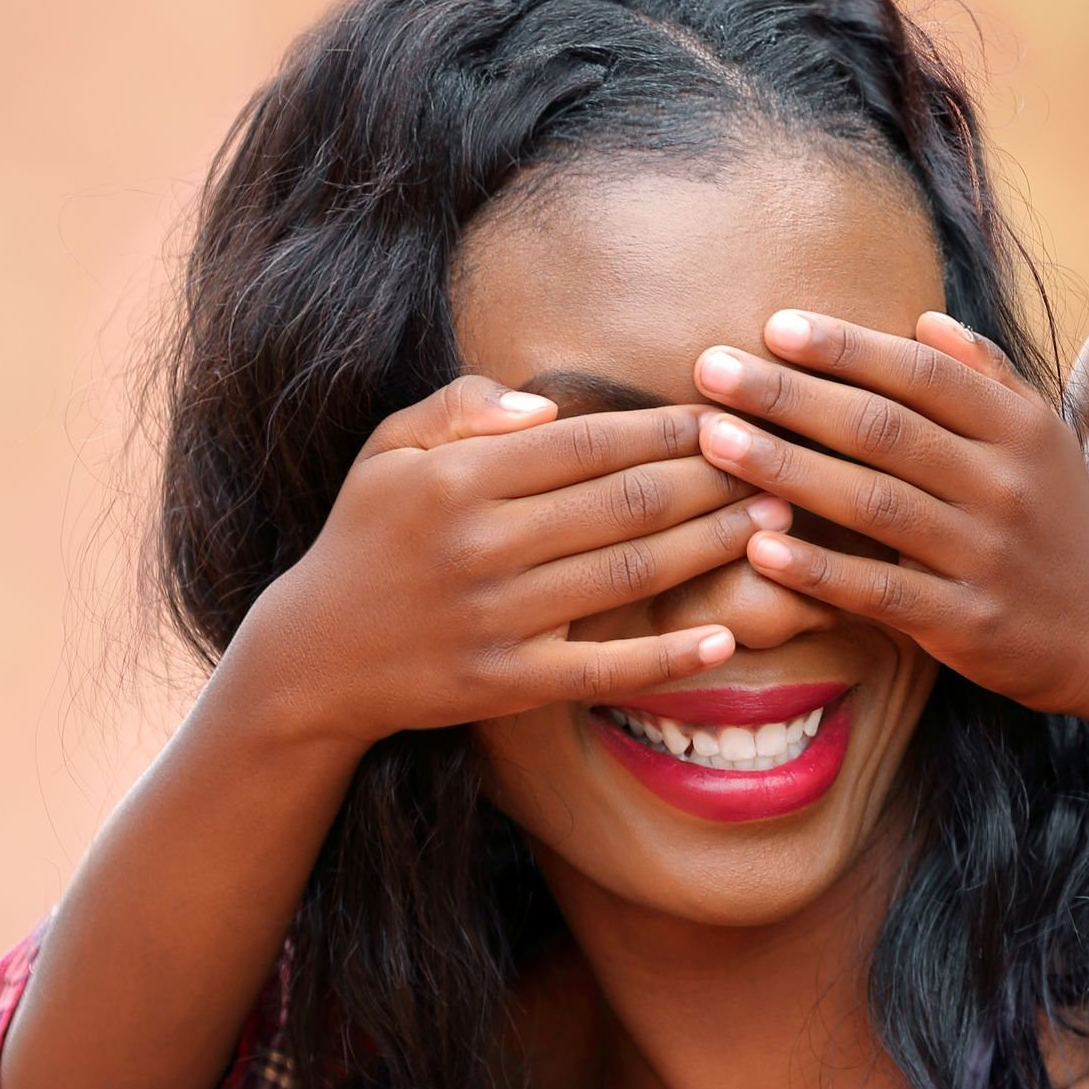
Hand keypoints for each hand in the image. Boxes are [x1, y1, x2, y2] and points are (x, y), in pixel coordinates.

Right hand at [225, 375, 785, 751]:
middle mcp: (481, 544)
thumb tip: (547, 405)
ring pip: (628, 575)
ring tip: (773, 523)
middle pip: (623, 503)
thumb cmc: (368, 539)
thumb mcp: (390, 450)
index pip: (586, 443)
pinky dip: (668, 656)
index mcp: (458, 479)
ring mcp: (497, 618)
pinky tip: (725, 637)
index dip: (662, 428)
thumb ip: (463, 407)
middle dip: (710, 478)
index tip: (720, 413)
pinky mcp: (507, 683)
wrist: (314, 657)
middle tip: (775, 462)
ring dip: (711, 547)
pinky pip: (603, 669)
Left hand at [689, 309, 1088, 715]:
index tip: (773, 327)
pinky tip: (759, 548)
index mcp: (1016, 429)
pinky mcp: (965, 623)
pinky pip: (880, 591)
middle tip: (712, 370)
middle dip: (789, 395)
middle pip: (882, 429)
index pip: (920, 374)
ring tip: (714, 441)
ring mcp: (984, 555)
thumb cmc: (1055, 520)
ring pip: (872, 503)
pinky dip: (818, 570)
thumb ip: (984, 377)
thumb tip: (922, 319)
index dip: (846, 347)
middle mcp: (1003, 484)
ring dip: (787, 468)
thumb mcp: (1039, 438)